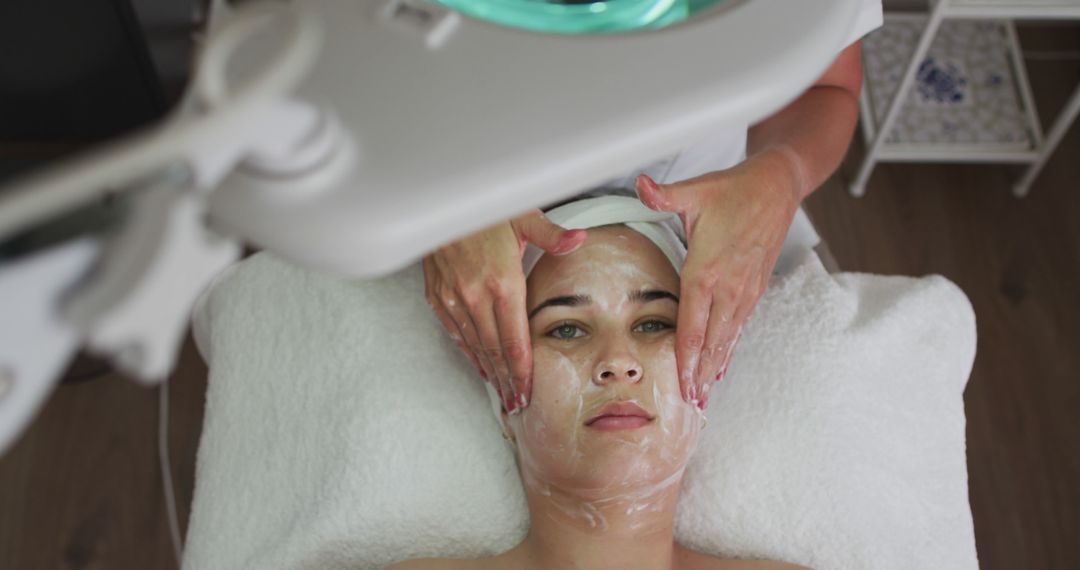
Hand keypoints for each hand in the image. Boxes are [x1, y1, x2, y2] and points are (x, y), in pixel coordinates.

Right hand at [423, 210, 586, 412]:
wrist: (438, 203)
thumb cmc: (483, 208)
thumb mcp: (523, 216)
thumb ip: (553, 235)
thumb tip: (579, 240)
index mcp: (502, 282)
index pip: (515, 341)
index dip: (523, 371)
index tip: (528, 391)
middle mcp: (475, 295)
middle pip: (495, 350)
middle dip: (508, 380)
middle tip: (517, 403)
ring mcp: (453, 297)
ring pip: (473, 345)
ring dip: (489, 371)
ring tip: (502, 391)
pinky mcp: (437, 295)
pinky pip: (455, 331)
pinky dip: (468, 351)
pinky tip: (479, 363)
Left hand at [635, 149, 802, 408]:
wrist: (778, 186)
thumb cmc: (734, 189)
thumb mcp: (696, 189)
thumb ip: (665, 194)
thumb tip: (642, 186)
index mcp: (708, 267)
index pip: (693, 322)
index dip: (686, 355)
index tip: (680, 381)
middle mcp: (729, 285)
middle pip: (711, 339)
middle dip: (700, 374)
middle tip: (691, 403)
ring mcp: (745, 289)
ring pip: (728, 337)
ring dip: (715, 367)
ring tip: (704, 395)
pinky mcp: (755, 287)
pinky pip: (740, 325)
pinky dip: (730, 348)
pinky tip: (722, 365)